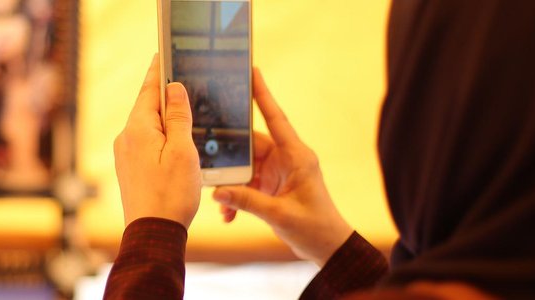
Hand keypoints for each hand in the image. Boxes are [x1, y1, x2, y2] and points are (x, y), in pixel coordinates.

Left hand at [114, 54, 201, 227]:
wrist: (153, 233)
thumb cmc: (172, 194)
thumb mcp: (183, 151)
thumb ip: (179, 117)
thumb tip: (174, 89)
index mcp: (138, 129)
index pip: (150, 90)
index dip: (159, 72)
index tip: (164, 55)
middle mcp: (126, 138)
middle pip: (148, 107)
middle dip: (165, 94)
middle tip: (180, 78)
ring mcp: (125, 154)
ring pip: (148, 126)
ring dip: (165, 118)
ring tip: (183, 108)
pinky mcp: (129, 168)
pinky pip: (145, 142)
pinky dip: (161, 135)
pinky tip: (174, 140)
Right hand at [212, 68, 352, 265]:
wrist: (328, 249)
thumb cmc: (315, 228)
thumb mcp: (279, 215)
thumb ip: (247, 202)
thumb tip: (217, 192)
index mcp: (296, 156)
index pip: (275, 118)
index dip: (262, 94)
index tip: (251, 70)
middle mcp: (286, 159)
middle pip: (250, 145)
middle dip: (228, 156)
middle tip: (206, 157)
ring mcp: (278, 173)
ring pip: (245, 167)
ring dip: (231, 184)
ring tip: (219, 200)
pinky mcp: (272, 187)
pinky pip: (247, 184)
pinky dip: (236, 198)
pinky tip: (228, 214)